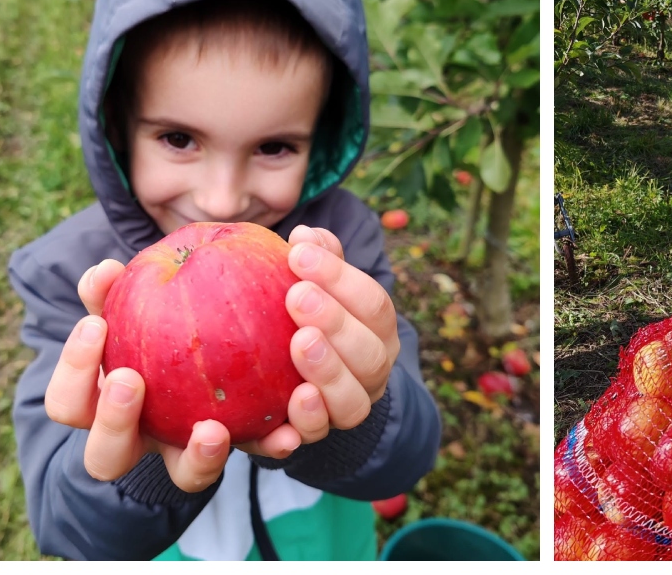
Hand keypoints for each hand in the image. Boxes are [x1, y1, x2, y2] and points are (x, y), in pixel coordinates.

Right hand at [44, 259, 299, 493]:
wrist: (244, 351)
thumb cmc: (170, 320)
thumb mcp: (142, 303)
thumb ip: (119, 291)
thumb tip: (103, 271)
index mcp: (109, 406)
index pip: (69, 404)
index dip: (74, 371)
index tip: (95, 324)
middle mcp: (147, 441)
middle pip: (107, 458)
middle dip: (113, 423)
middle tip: (131, 381)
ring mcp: (196, 454)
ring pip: (188, 476)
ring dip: (199, 457)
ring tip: (213, 430)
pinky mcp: (252, 446)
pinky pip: (260, 452)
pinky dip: (274, 441)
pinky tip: (288, 425)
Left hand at [281, 224, 399, 445]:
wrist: (296, 389)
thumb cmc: (305, 320)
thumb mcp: (315, 288)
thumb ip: (317, 261)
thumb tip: (305, 235)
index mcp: (378, 331)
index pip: (373, 303)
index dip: (340, 278)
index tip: (297, 253)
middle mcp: (373, 372)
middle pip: (370, 353)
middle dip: (336, 322)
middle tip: (297, 295)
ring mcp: (349, 407)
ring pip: (352, 400)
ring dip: (328, 371)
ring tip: (300, 343)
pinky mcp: (316, 436)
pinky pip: (318, 436)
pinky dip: (308, 421)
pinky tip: (293, 401)